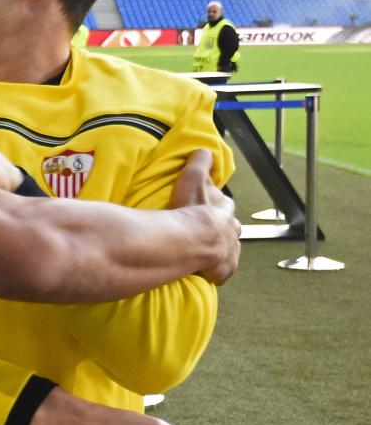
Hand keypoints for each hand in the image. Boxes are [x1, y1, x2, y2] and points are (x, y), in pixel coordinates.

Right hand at [167, 150, 238, 283]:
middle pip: (232, 227)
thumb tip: (204, 150)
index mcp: (223, 210)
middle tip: (209, 230)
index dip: (217, 205)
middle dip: (224, 228)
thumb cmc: (191, 210)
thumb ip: (198, 164)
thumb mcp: (193, 180)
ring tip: (209, 253)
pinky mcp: (224, 269)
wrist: (194, 240)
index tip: (209, 205)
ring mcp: (229, 251)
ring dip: (223, 249)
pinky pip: (223, 272)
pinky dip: (218, 273)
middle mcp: (231, 230)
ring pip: (231, 249)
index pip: (224, 205)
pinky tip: (210, 274)